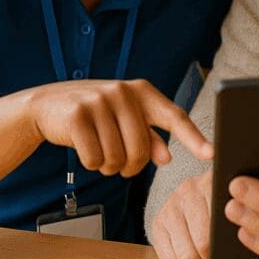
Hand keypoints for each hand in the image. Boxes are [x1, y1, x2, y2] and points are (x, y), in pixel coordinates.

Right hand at [26, 79, 212, 176]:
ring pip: (117, 157)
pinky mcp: (77, 114)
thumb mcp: (124, 119)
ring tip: (101, 154)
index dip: (194, 138)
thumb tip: (166, 156)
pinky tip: (85, 150)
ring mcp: (99, 101)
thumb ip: (148, 137)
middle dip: (131, 166)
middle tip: (120, 165)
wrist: (47, 105)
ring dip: (109, 167)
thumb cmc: (94, 114)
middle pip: (141, 150)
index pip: (174, 117)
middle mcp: (123, 92)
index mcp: (142, 91)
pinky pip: (94, 158)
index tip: (211, 154)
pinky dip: (91, 164)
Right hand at [150, 171, 241, 258]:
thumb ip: (242, 216)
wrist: (197, 188)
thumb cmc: (224, 201)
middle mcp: (187, 192)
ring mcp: (169, 208)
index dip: (227, 254)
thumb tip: (249, 243)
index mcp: (211, 183)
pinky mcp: (157, 224)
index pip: (218, 228)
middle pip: (202, 247)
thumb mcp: (235, 201)